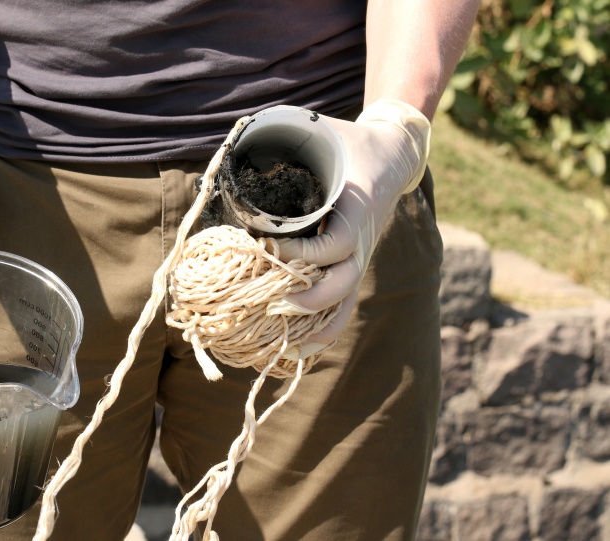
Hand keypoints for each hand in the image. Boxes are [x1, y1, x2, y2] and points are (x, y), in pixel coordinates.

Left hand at [267, 99, 430, 355]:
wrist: (393, 153)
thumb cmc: (348, 142)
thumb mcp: (321, 131)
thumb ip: (284, 136)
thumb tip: (235, 144)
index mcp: (355, 210)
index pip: (336, 245)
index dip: (304, 254)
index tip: (269, 250)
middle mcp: (361, 240)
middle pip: (344, 282)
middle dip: (310, 300)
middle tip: (273, 306)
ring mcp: (359, 256)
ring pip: (345, 302)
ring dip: (318, 327)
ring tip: (287, 349)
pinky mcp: (353, 265)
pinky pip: (343, 304)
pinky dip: (325, 329)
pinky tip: (301, 349)